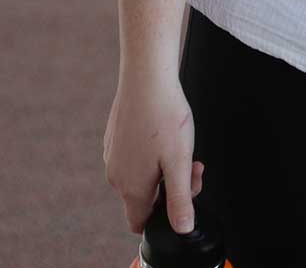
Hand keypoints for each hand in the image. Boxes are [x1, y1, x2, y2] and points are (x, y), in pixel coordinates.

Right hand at [104, 70, 202, 238]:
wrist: (146, 76)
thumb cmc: (164, 117)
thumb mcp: (179, 164)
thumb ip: (180, 200)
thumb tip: (182, 229)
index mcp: (131, 187)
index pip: (139, 223)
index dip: (165, 216)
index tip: (182, 191)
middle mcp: (116, 175)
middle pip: (145, 198)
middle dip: (171, 186)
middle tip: (192, 164)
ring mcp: (113, 155)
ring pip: (142, 176)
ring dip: (164, 168)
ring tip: (181, 144)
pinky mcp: (115, 138)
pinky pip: (135, 158)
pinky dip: (152, 153)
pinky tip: (164, 132)